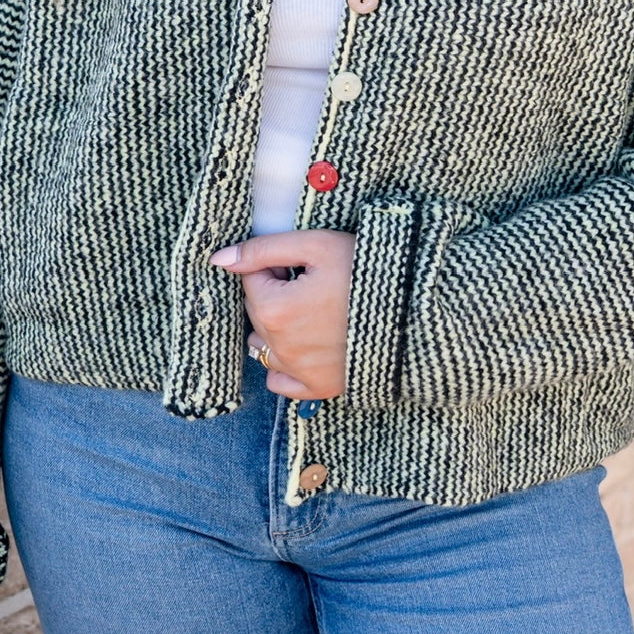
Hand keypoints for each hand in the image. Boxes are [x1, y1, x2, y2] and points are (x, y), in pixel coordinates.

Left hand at [209, 229, 354, 399]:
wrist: (415, 311)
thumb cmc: (366, 271)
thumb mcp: (316, 246)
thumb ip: (263, 249)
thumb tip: (219, 260)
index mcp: (273, 308)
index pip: (251, 278)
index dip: (277, 265)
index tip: (306, 265)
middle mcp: (279, 345)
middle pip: (257, 312)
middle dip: (276, 294)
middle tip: (316, 284)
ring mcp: (298, 370)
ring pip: (263, 346)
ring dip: (277, 328)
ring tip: (315, 313)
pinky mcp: (319, 388)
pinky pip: (280, 381)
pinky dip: (285, 366)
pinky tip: (307, 345)